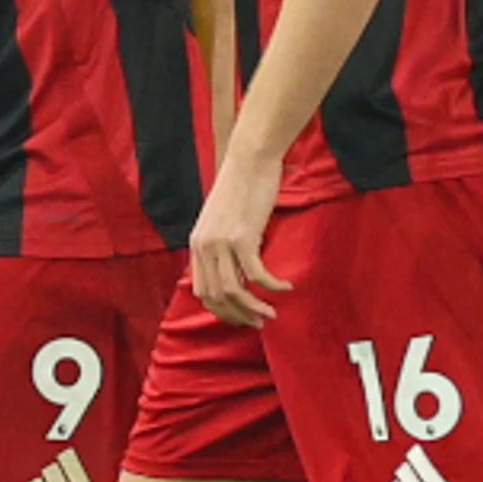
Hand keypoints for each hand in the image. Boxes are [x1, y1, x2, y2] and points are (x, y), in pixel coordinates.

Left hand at [189, 147, 289, 328]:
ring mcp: (221, 242)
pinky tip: (285, 287)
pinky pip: (257, 273)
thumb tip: (236, 270)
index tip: (241, 316)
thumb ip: (222, 245)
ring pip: (234, 291)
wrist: (249, 159)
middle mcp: (204, 246)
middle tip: (259, 322)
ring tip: (271, 314)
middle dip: (238, 315)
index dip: (221, 310)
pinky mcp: (242, 237)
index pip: (202, 292)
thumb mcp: (222, 220)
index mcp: (197, 244)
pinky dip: (272, 286)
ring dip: (254, 308)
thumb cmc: (241, 187)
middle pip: (216, 297)